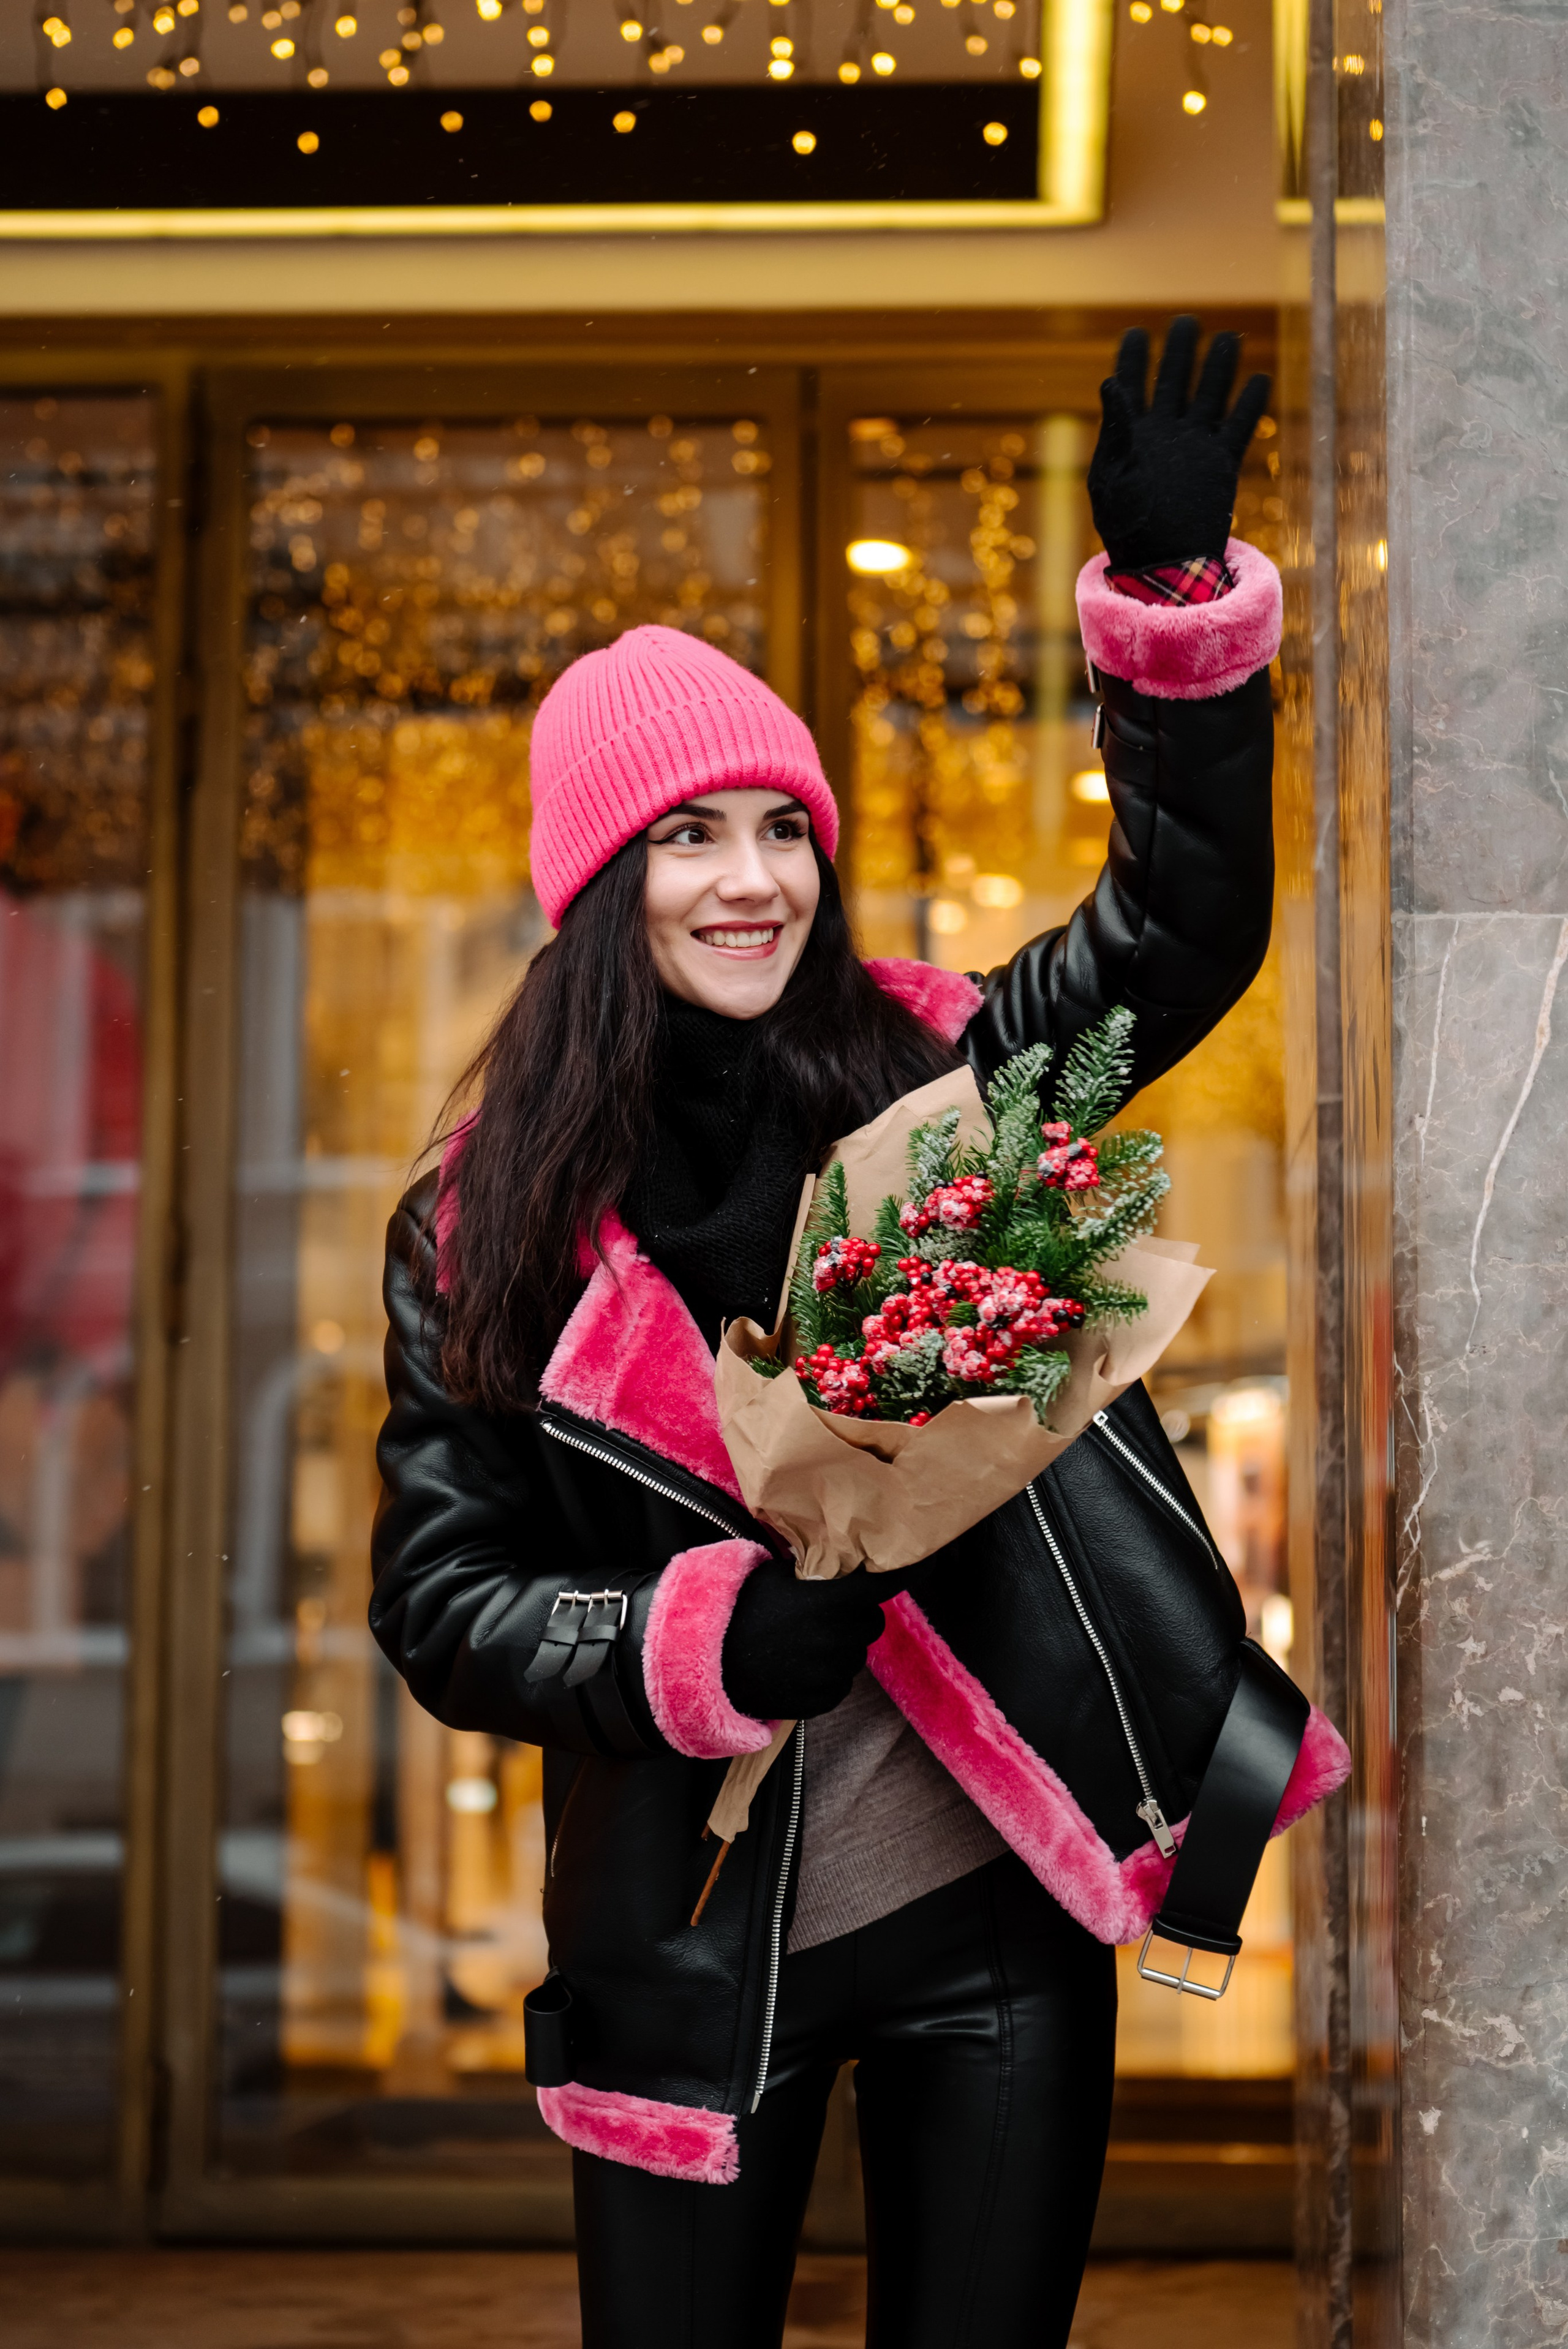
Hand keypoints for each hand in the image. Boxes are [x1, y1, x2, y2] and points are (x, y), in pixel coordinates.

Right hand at [721, 1561, 888, 1721]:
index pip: (879, 1586)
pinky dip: (828, 1676)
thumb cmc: (739, 1612)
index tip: (914, 1567)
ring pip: (856, 1655)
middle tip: (830, 1614)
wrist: (711, 1665)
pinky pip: (840, 1684)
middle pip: (872, 1623)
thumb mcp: (772, 1576)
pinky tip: (799, 1667)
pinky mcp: (824, 1700)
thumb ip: (808, 1570)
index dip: (899, 1575)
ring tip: (806, 1644)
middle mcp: (839, 1638)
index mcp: (830, 1602)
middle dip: (857, 1617)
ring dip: (842, 1647)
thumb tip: (831, 1564)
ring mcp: (832, 1672)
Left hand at [1087, 315, 1270, 572]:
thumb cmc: (1127, 529)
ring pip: (1210, 396)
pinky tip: (1260, 379)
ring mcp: (1195, 447)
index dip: (1133, 358)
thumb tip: (1110, 384)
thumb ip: (1116, 430)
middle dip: (1180, 351)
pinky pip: (1239, 428)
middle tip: (1186, 322)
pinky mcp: (1221, 465)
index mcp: (1132, 435)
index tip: (1136, 333)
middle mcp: (1166, 435)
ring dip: (1219, 368)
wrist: (1161, 564)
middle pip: (1175, 381)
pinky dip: (1250, 404)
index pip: (1131, 385)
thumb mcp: (1111, 478)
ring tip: (1229, 338)